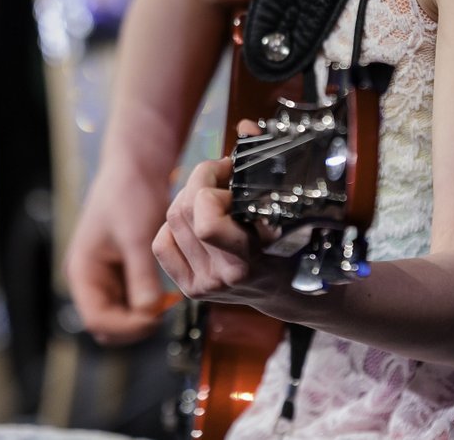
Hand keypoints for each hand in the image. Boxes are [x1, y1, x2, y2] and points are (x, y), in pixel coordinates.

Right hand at [63, 167, 171, 344]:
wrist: (137, 165)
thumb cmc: (130, 193)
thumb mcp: (136, 236)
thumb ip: (141, 276)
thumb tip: (149, 313)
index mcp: (82, 270)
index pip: (97, 319)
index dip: (127, 327)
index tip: (156, 318)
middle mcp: (89, 278)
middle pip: (107, 324)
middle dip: (134, 326)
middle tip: (165, 313)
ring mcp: (105, 275)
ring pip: (121, 315)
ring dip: (142, 316)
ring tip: (169, 303)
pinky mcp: (122, 270)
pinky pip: (132, 300)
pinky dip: (147, 303)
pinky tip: (168, 294)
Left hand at [153, 156, 285, 305]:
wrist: (288, 289)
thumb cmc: (291, 246)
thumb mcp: (285, 218)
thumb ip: (257, 197)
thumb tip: (226, 166)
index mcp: (249, 257)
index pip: (206, 221)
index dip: (211, 182)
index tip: (230, 171)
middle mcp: (223, 275)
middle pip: (183, 210)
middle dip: (201, 181)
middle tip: (221, 176)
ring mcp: (203, 284)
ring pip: (172, 220)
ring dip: (189, 199)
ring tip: (212, 197)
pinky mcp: (189, 287)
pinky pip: (161, 244)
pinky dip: (173, 227)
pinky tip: (195, 223)